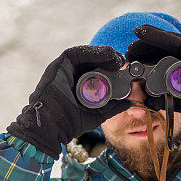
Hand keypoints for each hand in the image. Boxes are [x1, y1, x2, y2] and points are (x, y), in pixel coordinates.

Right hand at [7, 46, 130, 158]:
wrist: (50, 128)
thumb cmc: (68, 124)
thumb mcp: (96, 114)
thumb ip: (112, 108)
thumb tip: (129, 102)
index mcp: (79, 85)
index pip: (97, 70)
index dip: (111, 66)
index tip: (123, 69)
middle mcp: (71, 76)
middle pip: (92, 61)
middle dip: (108, 58)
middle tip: (121, 61)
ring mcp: (63, 70)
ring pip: (85, 55)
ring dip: (102, 53)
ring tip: (115, 57)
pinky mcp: (57, 66)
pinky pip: (75, 54)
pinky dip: (91, 51)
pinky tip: (105, 54)